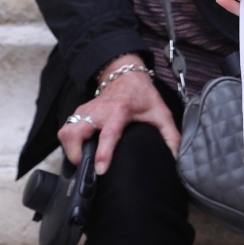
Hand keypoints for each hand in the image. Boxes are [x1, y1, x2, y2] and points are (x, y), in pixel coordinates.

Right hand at [58, 55, 180, 171]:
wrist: (126, 75)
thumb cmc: (143, 95)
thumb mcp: (160, 113)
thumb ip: (170, 136)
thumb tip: (177, 158)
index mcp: (119, 111)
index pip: (108, 134)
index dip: (103, 153)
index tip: (100, 169)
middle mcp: (98, 111)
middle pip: (74, 132)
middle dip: (74, 154)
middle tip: (86, 167)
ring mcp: (85, 111)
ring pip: (65, 132)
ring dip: (69, 149)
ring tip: (82, 162)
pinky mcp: (78, 113)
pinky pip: (66, 131)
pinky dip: (69, 144)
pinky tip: (81, 152)